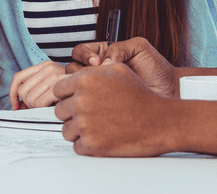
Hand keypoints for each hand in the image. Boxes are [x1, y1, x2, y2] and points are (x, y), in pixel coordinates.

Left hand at [9, 61, 64, 109]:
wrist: (93, 89)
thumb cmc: (69, 90)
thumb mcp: (51, 84)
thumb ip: (34, 89)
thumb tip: (18, 105)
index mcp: (44, 65)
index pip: (18, 77)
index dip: (12, 93)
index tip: (15, 105)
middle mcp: (48, 68)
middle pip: (22, 90)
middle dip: (27, 103)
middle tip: (37, 106)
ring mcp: (54, 76)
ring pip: (29, 98)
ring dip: (36, 107)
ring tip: (47, 106)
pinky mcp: (59, 87)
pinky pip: (40, 103)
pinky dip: (43, 109)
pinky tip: (52, 107)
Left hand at [53, 63, 175, 156]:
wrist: (159, 121)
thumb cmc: (141, 97)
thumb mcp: (118, 70)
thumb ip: (92, 70)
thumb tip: (76, 72)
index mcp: (85, 81)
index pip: (57, 89)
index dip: (67, 95)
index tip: (75, 99)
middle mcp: (81, 102)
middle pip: (59, 110)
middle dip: (72, 113)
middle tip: (90, 114)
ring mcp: (85, 124)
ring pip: (66, 130)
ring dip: (78, 130)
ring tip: (98, 126)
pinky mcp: (91, 145)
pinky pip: (77, 146)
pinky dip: (87, 145)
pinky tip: (102, 137)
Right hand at [68, 37, 176, 97]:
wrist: (169, 89)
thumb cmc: (156, 69)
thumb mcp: (139, 48)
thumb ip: (119, 48)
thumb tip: (104, 61)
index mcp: (103, 55)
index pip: (80, 51)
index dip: (84, 55)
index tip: (97, 61)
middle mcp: (98, 71)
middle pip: (72, 69)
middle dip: (81, 71)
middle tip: (97, 74)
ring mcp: (99, 89)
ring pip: (76, 86)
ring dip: (83, 86)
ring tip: (99, 88)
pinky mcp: (102, 105)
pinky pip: (87, 102)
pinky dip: (90, 100)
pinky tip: (102, 99)